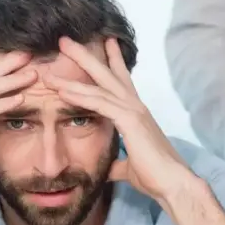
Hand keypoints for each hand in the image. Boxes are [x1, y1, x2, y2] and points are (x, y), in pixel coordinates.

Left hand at [43, 37, 192, 203]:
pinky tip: (62, 91)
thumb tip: (108, 170)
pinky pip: (99, 103)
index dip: (112, 61)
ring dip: (73, 74)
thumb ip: (117, 164)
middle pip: (107, 73)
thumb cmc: (155, 176)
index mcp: (136, 113)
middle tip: (66, 40)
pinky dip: (79, 95)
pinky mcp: (129, 120)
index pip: (122, 80)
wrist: (173, 184)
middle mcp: (135, 106)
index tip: (105, 42)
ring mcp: (133, 111)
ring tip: (52, 65)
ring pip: (98, 85)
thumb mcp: (129, 167)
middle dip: (86, 55)